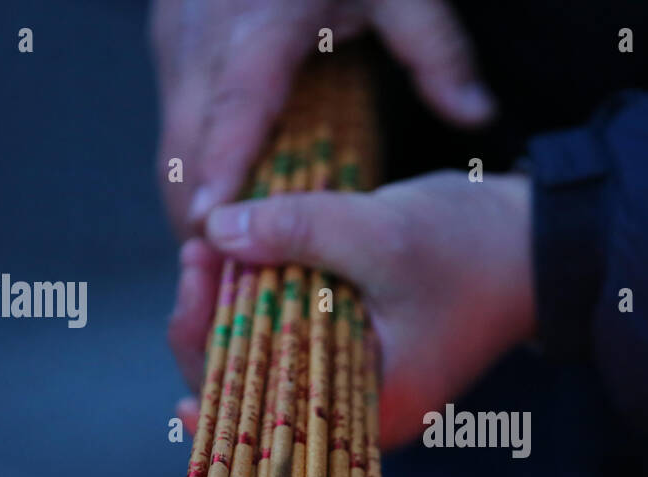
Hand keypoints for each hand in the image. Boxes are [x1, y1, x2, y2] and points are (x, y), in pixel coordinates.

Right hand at [151, 0, 495, 236]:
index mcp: (258, 21)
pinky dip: (192, 170)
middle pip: (183, 140)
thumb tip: (478, 114)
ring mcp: (177, 37)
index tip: (212, 224)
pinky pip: (173, 123)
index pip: (236, 104)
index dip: (220, 167)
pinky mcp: (171, 42)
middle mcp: (203, 31)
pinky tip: (223, 209)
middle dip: (196, 211)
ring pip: (169, 139)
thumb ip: (437, 50)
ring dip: (190, 198)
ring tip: (225, 262)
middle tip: (225, 280)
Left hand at [168, 172, 534, 447]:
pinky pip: (293, 340)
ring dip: (233, 309)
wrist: (543, 241)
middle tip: (198, 250)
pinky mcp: (360, 349)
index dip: (207, 362)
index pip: (261, 418)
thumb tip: (212, 227)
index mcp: (368, 415)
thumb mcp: (385, 235)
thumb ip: (297, 231)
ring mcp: (358, 382)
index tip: (191, 290)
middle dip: (212, 325)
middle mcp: (357, 413)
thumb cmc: (476, 250)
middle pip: (254, 394)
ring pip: (269, 363)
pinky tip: (239, 263)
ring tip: (213, 244)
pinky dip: (264, 304)